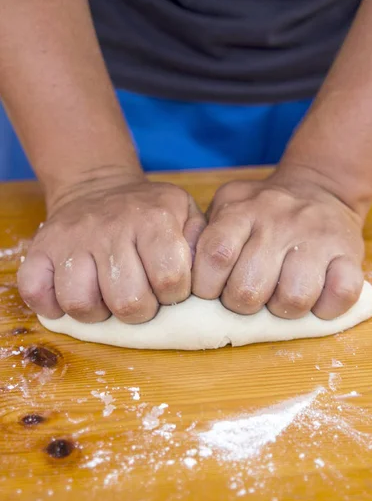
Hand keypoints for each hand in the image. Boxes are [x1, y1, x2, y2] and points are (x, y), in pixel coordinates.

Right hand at [18, 173, 204, 322]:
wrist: (99, 187)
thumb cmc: (150, 213)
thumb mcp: (186, 214)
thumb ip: (201, 244)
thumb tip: (206, 279)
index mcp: (154, 219)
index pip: (170, 279)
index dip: (174, 295)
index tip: (170, 289)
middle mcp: (110, 226)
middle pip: (127, 301)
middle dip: (139, 311)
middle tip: (140, 297)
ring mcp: (71, 239)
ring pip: (80, 303)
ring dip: (97, 313)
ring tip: (106, 299)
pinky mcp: (40, 249)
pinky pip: (35, 291)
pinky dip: (51, 305)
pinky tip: (70, 296)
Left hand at [192, 167, 364, 319]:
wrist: (321, 188)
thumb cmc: (263, 212)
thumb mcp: (228, 207)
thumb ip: (206, 237)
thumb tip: (184, 281)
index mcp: (241, 211)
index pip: (214, 256)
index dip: (207, 287)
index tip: (213, 292)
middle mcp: (278, 221)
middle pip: (248, 288)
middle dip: (243, 305)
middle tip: (249, 297)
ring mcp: (316, 237)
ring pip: (294, 297)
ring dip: (283, 310)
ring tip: (281, 298)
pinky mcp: (349, 252)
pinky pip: (340, 294)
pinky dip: (326, 309)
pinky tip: (316, 300)